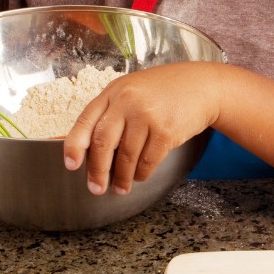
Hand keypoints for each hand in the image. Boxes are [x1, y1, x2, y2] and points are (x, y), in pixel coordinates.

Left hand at [63, 62, 224, 194]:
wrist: (203, 86)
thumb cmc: (166, 90)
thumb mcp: (133, 90)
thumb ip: (113, 110)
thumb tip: (91, 148)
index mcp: (114, 91)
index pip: (85, 121)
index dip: (74, 146)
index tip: (71, 165)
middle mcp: (128, 101)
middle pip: (102, 142)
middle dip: (97, 170)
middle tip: (96, 187)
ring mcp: (147, 116)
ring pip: (126, 156)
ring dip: (122, 177)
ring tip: (121, 187)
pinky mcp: (166, 131)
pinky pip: (148, 161)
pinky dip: (142, 173)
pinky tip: (140, 176)